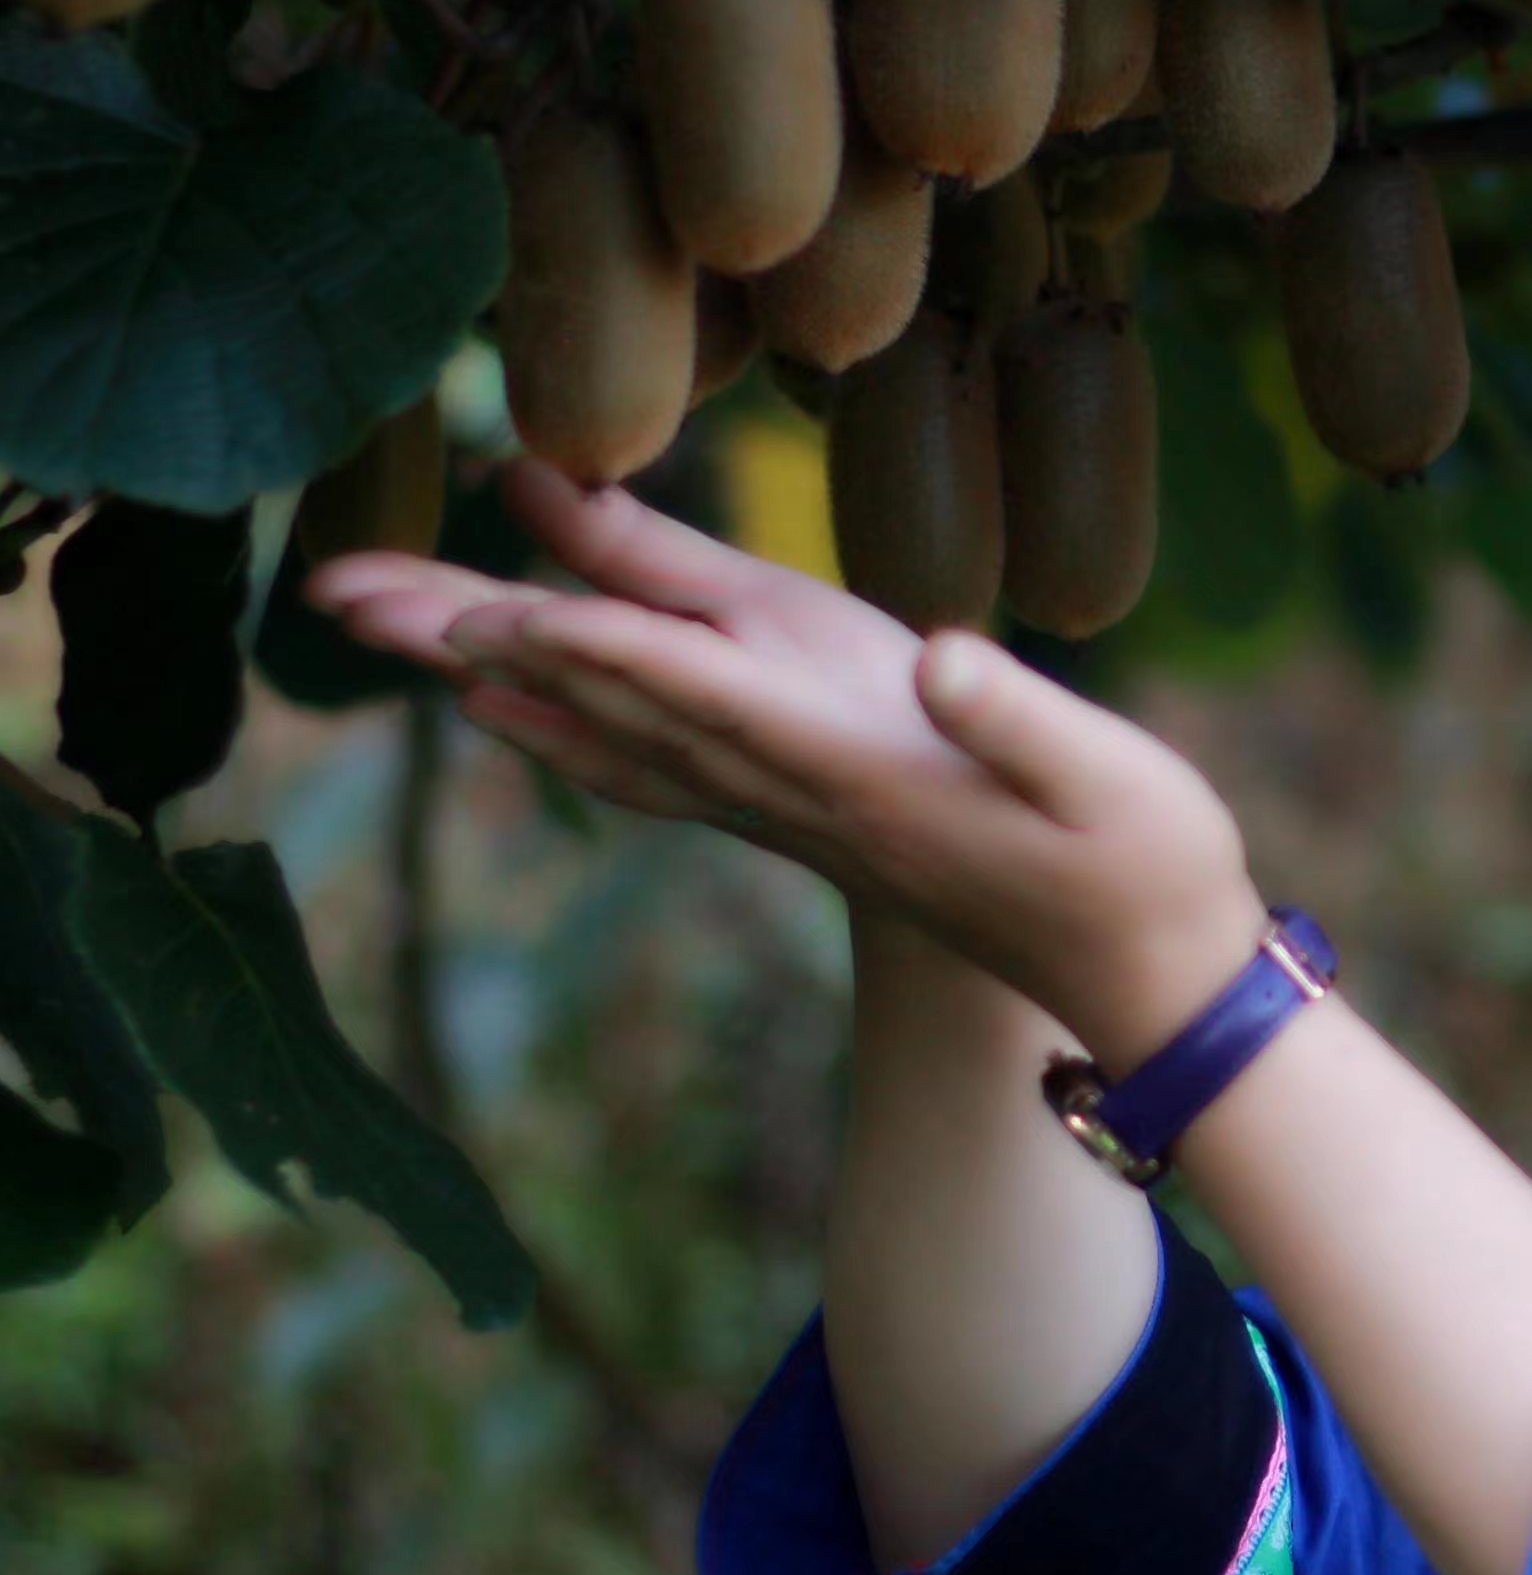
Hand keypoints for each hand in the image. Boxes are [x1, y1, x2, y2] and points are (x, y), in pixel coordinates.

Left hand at [310, 463, 1271, 1061]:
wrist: (1150, 983)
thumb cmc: (1147, 870)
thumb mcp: (1112, 778)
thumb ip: (1021, 716)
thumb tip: (940, 658)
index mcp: (864, 771)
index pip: (701, 692)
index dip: (592, 637)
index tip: (476, 600)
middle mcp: (801, 793)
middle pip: (610, 702)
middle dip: (475, 638)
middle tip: (338, 591)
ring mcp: (799, 810)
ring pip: (613, 731)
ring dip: (496, 672)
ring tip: (387, 627)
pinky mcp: (815, 809)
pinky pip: (655, 761)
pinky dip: (567, 722)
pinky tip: (516, 707)